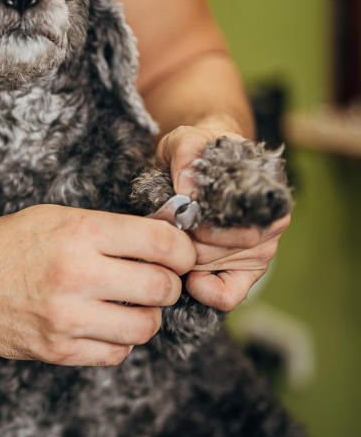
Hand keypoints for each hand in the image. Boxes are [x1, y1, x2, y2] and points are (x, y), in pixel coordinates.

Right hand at [0, 204, 195, 365]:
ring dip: (145, 316)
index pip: (162, 243)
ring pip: (145, 326)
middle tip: (154, 280)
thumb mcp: (56, 218)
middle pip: (161, 288)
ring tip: (127, 304)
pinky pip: (116, 353)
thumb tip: (168, 241)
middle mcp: (76, 274)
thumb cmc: (8, 245)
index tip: (179, 255)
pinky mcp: (57, 349)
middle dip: (167, 284)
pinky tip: (102, 324)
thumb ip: (109, 229)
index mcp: (79, 233)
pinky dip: (118, 340)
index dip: (182, 250)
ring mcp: (67, 317)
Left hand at [154, 121, 289, 310]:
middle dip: (180, 239)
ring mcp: (260, 250)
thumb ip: (186, 154)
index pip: (232, 221)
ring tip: (176, 238)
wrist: (205, 161)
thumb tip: (188, 192)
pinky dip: (204, 290)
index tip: (178, 214)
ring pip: (211, 269)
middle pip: (212, 249)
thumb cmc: (198, 154)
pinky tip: (190, 277)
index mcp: (263, 193)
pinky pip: (228, 295)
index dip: (196, 223)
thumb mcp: (186, 141)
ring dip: (183, 258)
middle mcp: (269, 224)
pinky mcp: (247, 272)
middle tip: (167, 225)